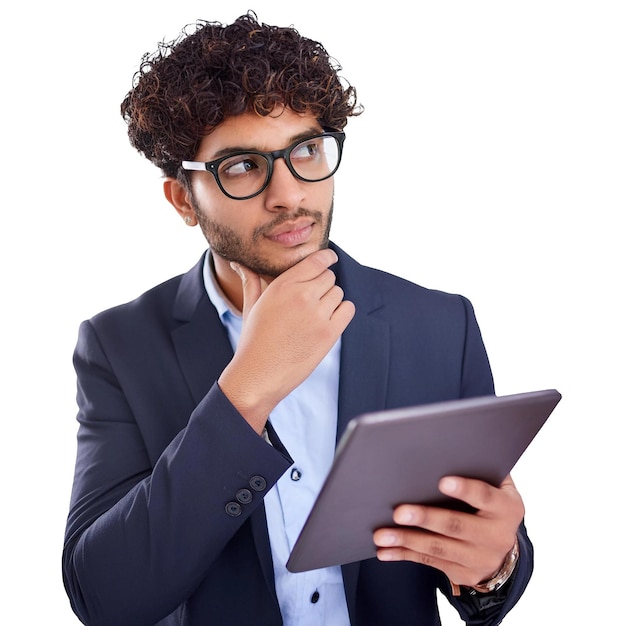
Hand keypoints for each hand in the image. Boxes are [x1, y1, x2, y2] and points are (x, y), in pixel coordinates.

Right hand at [218, 248, 354, 431]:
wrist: (257, 376)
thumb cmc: (253, 342)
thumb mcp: (251, 307)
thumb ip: (251, 281)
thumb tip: (240, 264)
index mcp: (282, 286)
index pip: (316, 260)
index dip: (327, 258)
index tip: (330, 259)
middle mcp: (301, 296)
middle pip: (329, 277)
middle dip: (324, 285)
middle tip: (314, 300)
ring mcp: (317, 315)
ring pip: (339, 293)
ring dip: (332, 301)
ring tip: (316, 315)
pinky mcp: (328, 334)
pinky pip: (348, 310)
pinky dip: (342, 313)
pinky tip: (329, 321)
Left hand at [373, 474, 523, 588]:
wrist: (506, 552)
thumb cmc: (492, 506)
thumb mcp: (498, 488)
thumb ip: (480, 470)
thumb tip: (448, 448)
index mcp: (506, 508)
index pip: (485, 496)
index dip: (464, 489)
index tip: (442, 481)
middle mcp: (496, 536)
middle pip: (456, 525)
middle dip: (425, 518)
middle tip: (399, 512)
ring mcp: (479, 558)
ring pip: (438, 548)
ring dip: (406, 540)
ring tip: (381, 534)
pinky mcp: (463, 573)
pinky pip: (429, 562)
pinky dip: (404, 555)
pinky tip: (385, 551)